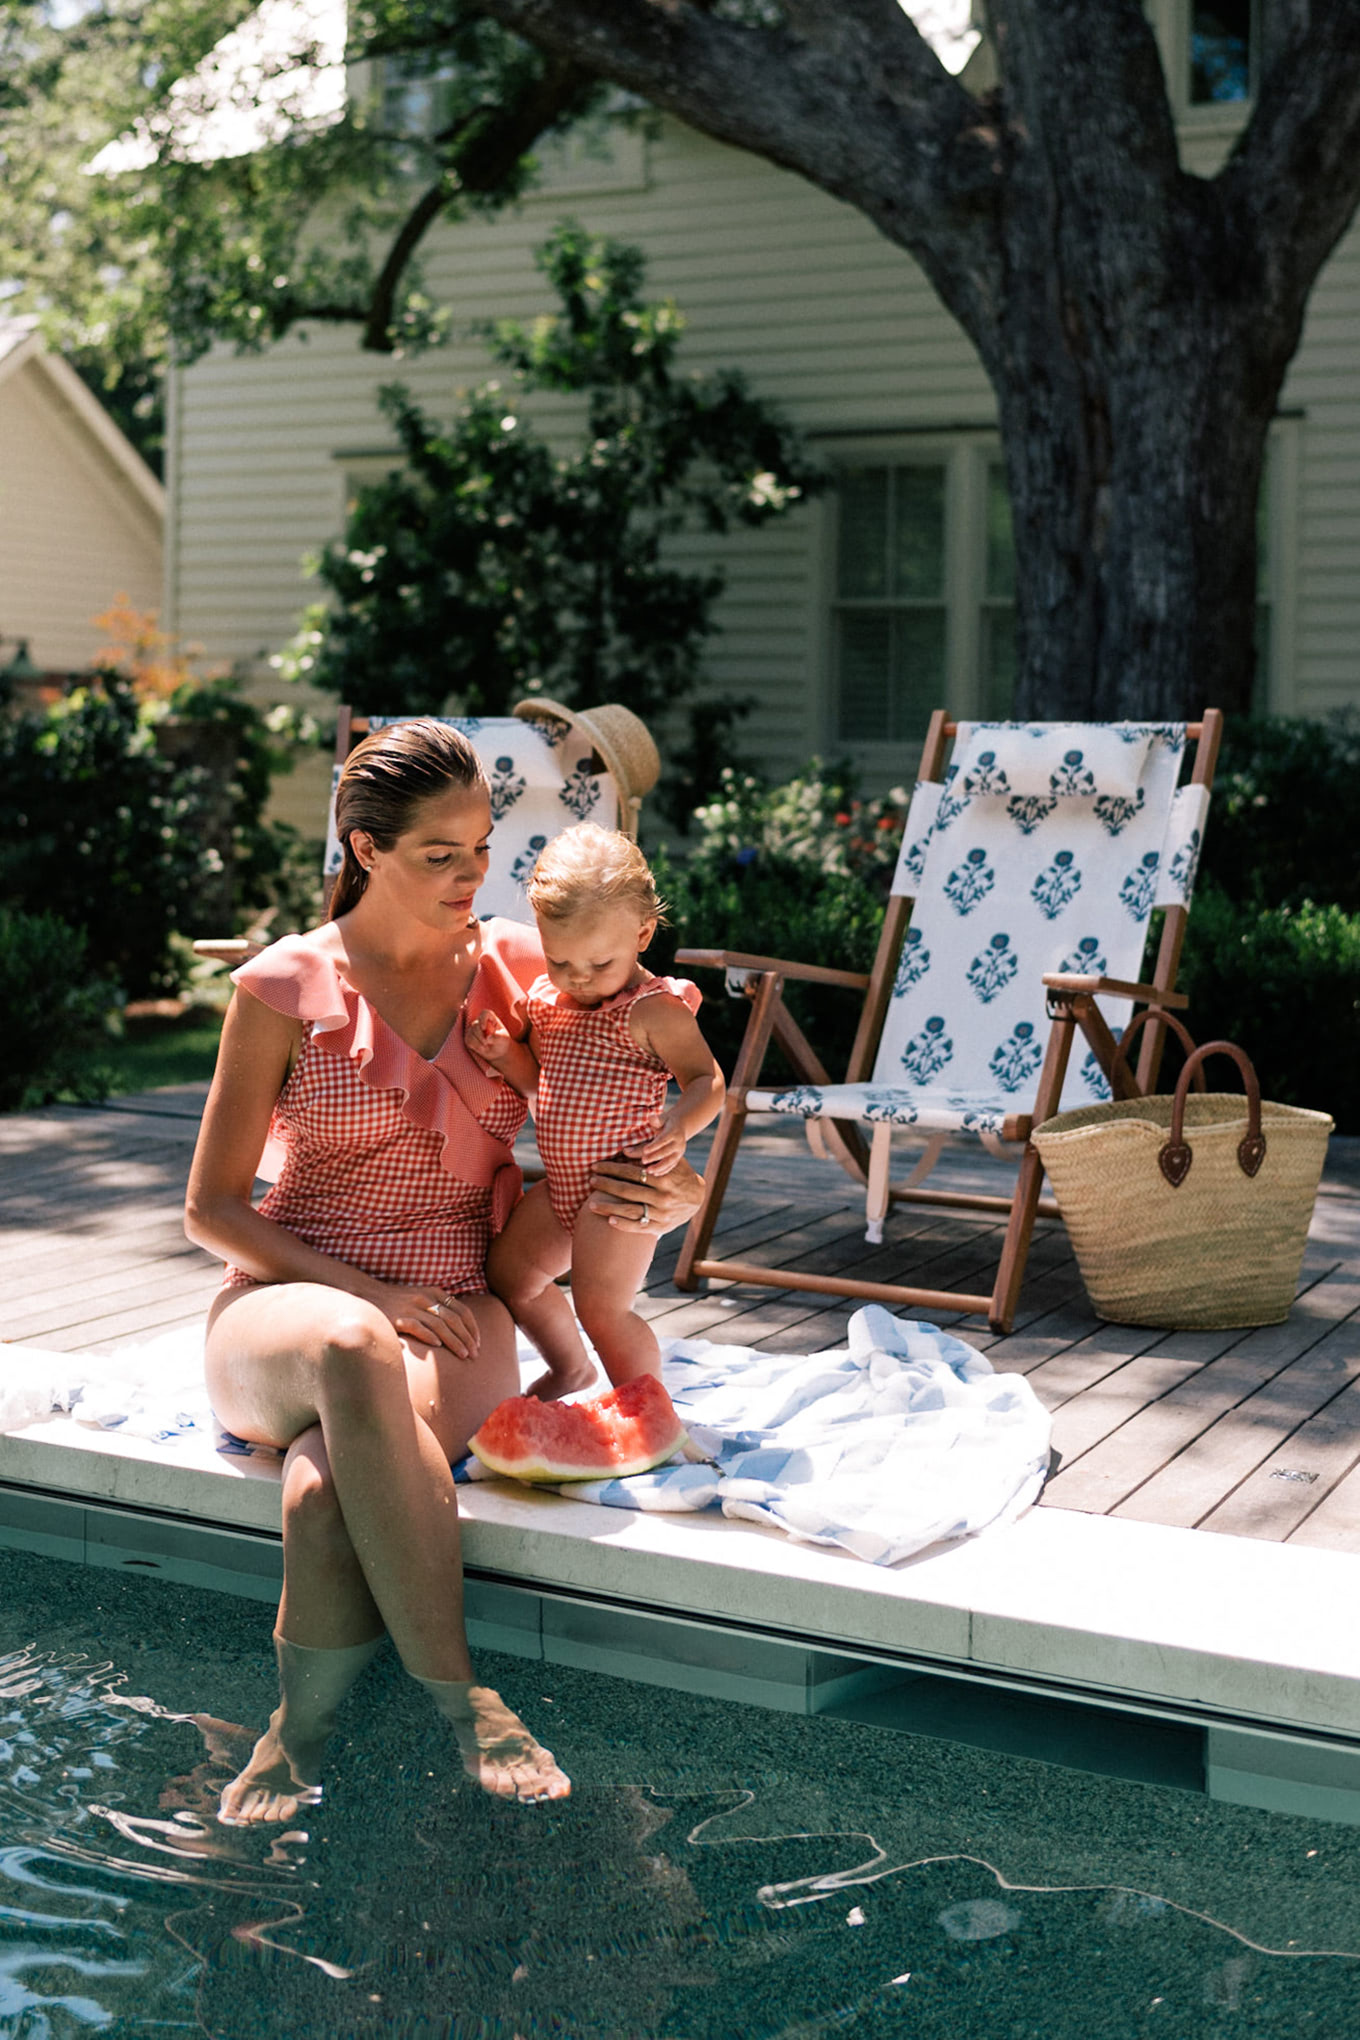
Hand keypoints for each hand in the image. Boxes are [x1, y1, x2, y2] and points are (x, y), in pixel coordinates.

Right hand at [372, 1283, 479, 1358]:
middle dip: (467, 1338)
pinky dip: (429, 1336)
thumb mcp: (422, 1298)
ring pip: (440, 1325)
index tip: (478, 1343)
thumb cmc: (398, 1302)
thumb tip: (459, 1329)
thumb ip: (438, 1309)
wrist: (368, 1296)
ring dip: (454, 1341)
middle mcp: (425, 1298)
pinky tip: (438, 1346)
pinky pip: (417, 1327)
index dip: (472, 1328)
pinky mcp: (397, 1317)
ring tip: (463, 1355)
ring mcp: (411, 1307)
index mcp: (434, 1292)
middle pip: (454, 1320)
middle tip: (475, 1354)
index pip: (462, 1310)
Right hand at [466, 1009, 511, 1066]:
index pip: (485, 1013)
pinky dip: (476, 1046)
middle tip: (488, 1043)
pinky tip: (482, 1049)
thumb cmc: (502, 1042)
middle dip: (481, 1036)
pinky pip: (468, 1040)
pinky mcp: (469, 1037)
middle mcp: (480, 1021)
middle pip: (476, 1025)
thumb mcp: (504, 1039)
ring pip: (471, 1033)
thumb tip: (488, 1038)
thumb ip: (498, 1037)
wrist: (498, 1052)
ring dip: (479, 1043)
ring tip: (487, 1047)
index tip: (483, 1028)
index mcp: (491, 1018)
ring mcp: (473, 1029)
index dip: (483, 1019)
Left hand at [586, 1153, 703, 1235]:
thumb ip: (658, 1142)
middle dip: (606, 1185)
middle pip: (628, 1190)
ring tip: (590, 1204)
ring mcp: (662, 1213)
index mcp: (665, 1177)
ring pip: (631, 1210)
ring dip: (609, 1207)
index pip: (633, 1172)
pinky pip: (639, 1227)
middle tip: (590, 1181)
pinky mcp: (661, 1227)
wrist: (697, 1199)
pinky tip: (609, 1221)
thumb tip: (649, 1116)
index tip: (596, 1166)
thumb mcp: (673, 1156)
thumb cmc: (679, 1173)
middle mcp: (663, 1196)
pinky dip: (624, 1225)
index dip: (612, 1169)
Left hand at [634, 1112, 686, 1174]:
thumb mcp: (663, 1118)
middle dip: (655, 1157)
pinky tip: (655, 1174)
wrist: (681, 1126)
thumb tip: (651, 1117)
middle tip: (643, 1160)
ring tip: (648, 1171)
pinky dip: (664, 1170)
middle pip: (667, 1152)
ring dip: (659, 1167)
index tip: (644, 1150)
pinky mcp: (679, 1157)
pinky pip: (672, 1165)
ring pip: (670, 1161)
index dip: (654, 1146)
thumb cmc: (667, 1121)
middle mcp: (679, 1143)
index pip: (664, 1140)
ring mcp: (680, 1151)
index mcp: (674, 1132)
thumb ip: (656, 1119)